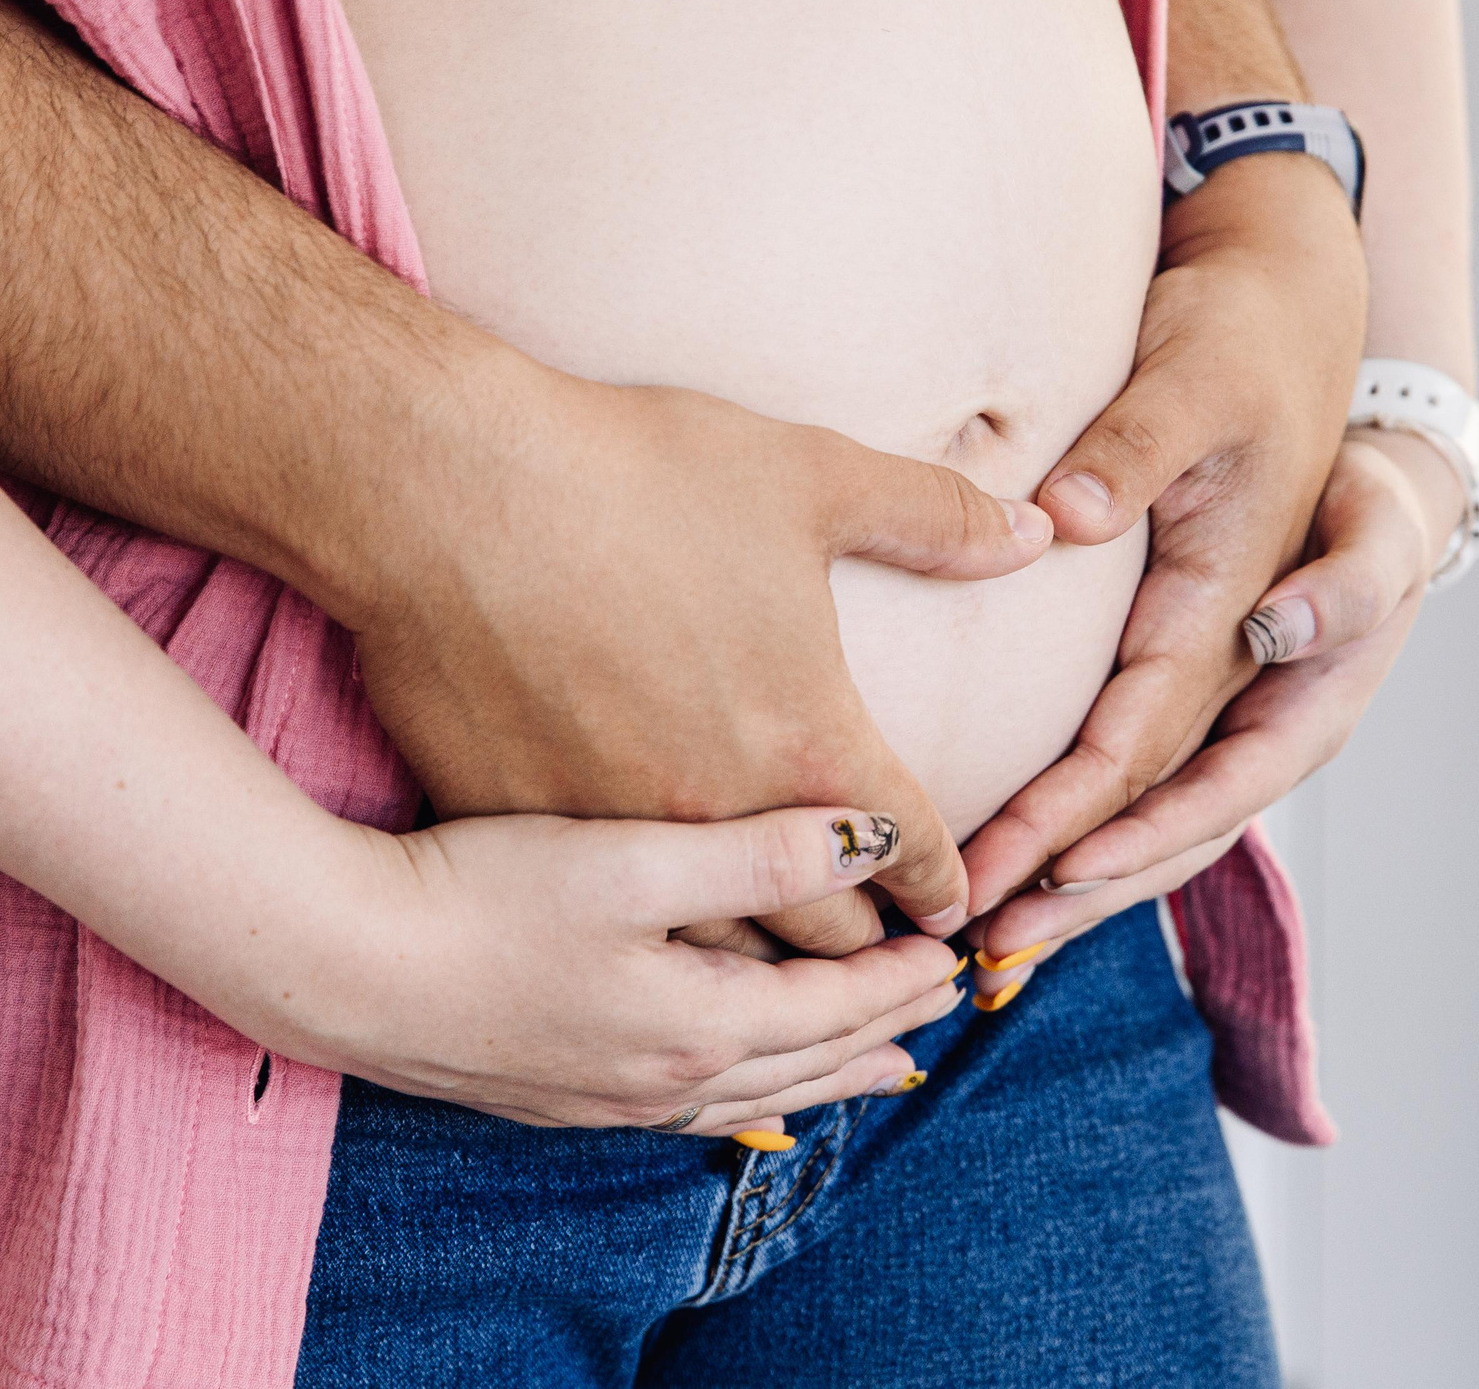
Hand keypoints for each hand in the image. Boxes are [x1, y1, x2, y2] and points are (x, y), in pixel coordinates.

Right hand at [257, 804, 963, 1133]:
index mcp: (698, 1022)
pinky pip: (688, 1106)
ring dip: (823, 1074)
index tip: (960, 951)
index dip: (902, 978)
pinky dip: (744, 1095)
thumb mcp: (632, 859)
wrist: (340, 964)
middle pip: (805, 1057)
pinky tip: (738, 1091)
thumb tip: (875, 842)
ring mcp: (607, 1094)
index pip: (835, 1006)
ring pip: (752, 1091)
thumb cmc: (479, 895)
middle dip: (881, 1033)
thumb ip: (760, 855)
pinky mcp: (556, 1091)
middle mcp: (664, 1075)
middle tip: (946, 1009)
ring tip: (875, 1071)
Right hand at [340, 352, 1054, 957]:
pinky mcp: (517, 830)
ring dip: (768, 982)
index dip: (942, 883)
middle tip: (893, 976)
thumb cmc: (629, 476)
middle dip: (867, 959)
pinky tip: (653, 954)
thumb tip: (1040, 530)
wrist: (437, 496)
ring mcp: (611, 840)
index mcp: (804, 743)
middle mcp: (720, 819)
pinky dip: (645, 951)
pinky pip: (598, 923)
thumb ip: (932, 518)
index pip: (905, 848)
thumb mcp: (806, 478)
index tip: (954, 908)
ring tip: (800, 1003)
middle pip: (819, 933)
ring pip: (712, 956)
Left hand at [962, 155, 1365, 920]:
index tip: (1016, 869)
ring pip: (1177, 808)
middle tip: (994, 946)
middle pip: (1178, 807)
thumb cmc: (1246, 350)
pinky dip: (1108, 831)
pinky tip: (1042, 871)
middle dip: (1087, 883)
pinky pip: (1165, 770)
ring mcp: (1252, 672)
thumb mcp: (1193, 381)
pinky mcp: (1217, 662)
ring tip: (1007, 943)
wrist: (1305, 324)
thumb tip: (1063, 522)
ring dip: (1096, 880)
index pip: (1157, 738)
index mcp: (1263, 605)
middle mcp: (1274, 664)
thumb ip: (1136, 452)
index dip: (1086, 812)